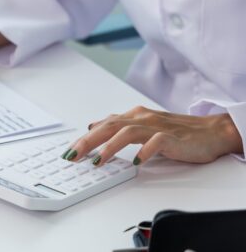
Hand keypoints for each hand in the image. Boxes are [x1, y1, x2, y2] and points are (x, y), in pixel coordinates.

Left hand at [61, 106, 242, 165]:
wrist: (210, 131)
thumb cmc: (175, 131)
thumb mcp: (142, 126)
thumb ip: (119, 126)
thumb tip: (93, 127)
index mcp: (134, 116)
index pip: (103, 125)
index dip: (84, 137)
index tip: (69, 151)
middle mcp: (142, 118)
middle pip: (109, 126)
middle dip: (88, 141)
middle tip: (73, 155)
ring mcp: (156, 127)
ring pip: (127, 132)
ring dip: (109, 146)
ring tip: (97, 161)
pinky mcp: (172, 137)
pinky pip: (155, 142)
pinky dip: (144, 151)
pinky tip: (135, 162)